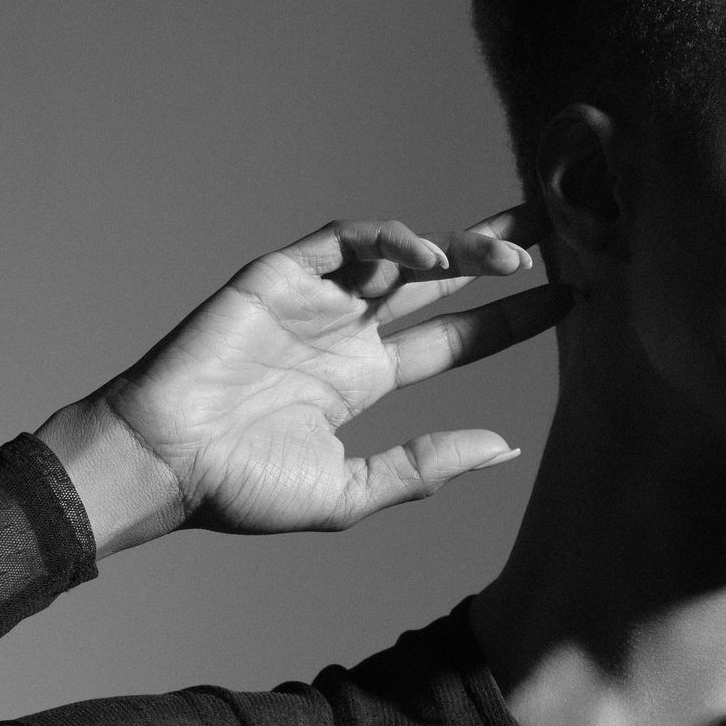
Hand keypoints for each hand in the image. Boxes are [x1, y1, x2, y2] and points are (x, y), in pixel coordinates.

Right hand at [40, 204, 568, 555]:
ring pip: (403, 255)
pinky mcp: (280, 276)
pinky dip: (389, 241)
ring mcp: (317, 300)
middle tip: (556, 235)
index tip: (566, 301)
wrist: (160, 466)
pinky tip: (432, 255)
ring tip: (515, 255)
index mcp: (366, 376)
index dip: (509, 319)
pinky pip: (344, 242)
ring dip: (460, 248)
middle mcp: (349, 331)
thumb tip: (506, 446)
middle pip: (441, 283)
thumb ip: (425, 467)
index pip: (455, 338)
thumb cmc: (242, 488)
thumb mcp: (350, 490)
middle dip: (496, 258)